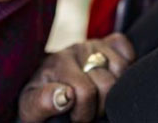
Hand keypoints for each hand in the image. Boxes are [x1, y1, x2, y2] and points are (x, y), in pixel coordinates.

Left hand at [18, 33, 134, 122]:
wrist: (41, 87)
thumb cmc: (39, 101)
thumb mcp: (31, 108)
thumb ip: (42, 102)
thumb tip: (66, 95)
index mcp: (57, 64)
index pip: (85, 92)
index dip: (83, 114)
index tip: (73, 118)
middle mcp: (75, 50)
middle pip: (107, 83)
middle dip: (100, 106)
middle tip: (88, 111)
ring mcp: (92, 44)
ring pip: (121, 68)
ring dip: (114, 89)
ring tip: (99, 98)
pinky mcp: (106, 41)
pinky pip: (126, 49)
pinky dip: (127, 65)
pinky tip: (111, 79)